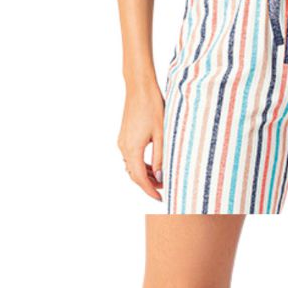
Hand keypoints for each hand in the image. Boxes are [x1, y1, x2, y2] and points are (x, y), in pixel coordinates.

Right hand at [119, 84, 165, 201]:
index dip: (150, 191)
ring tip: (161, 177)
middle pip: (134, 174)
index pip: (140, 178)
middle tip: (164, 188)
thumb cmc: (153, 107)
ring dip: (145, 174)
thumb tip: (160, 176)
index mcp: (132, 149)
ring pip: (132, 166)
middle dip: (148, 184)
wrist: (139, 88)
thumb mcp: (162, 134)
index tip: (160, 199)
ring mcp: (123, 141)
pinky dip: (141, 164)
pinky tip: (153, 163)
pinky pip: (131, 157)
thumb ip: (160, 157)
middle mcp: (124, 147)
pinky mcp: (125, 136)